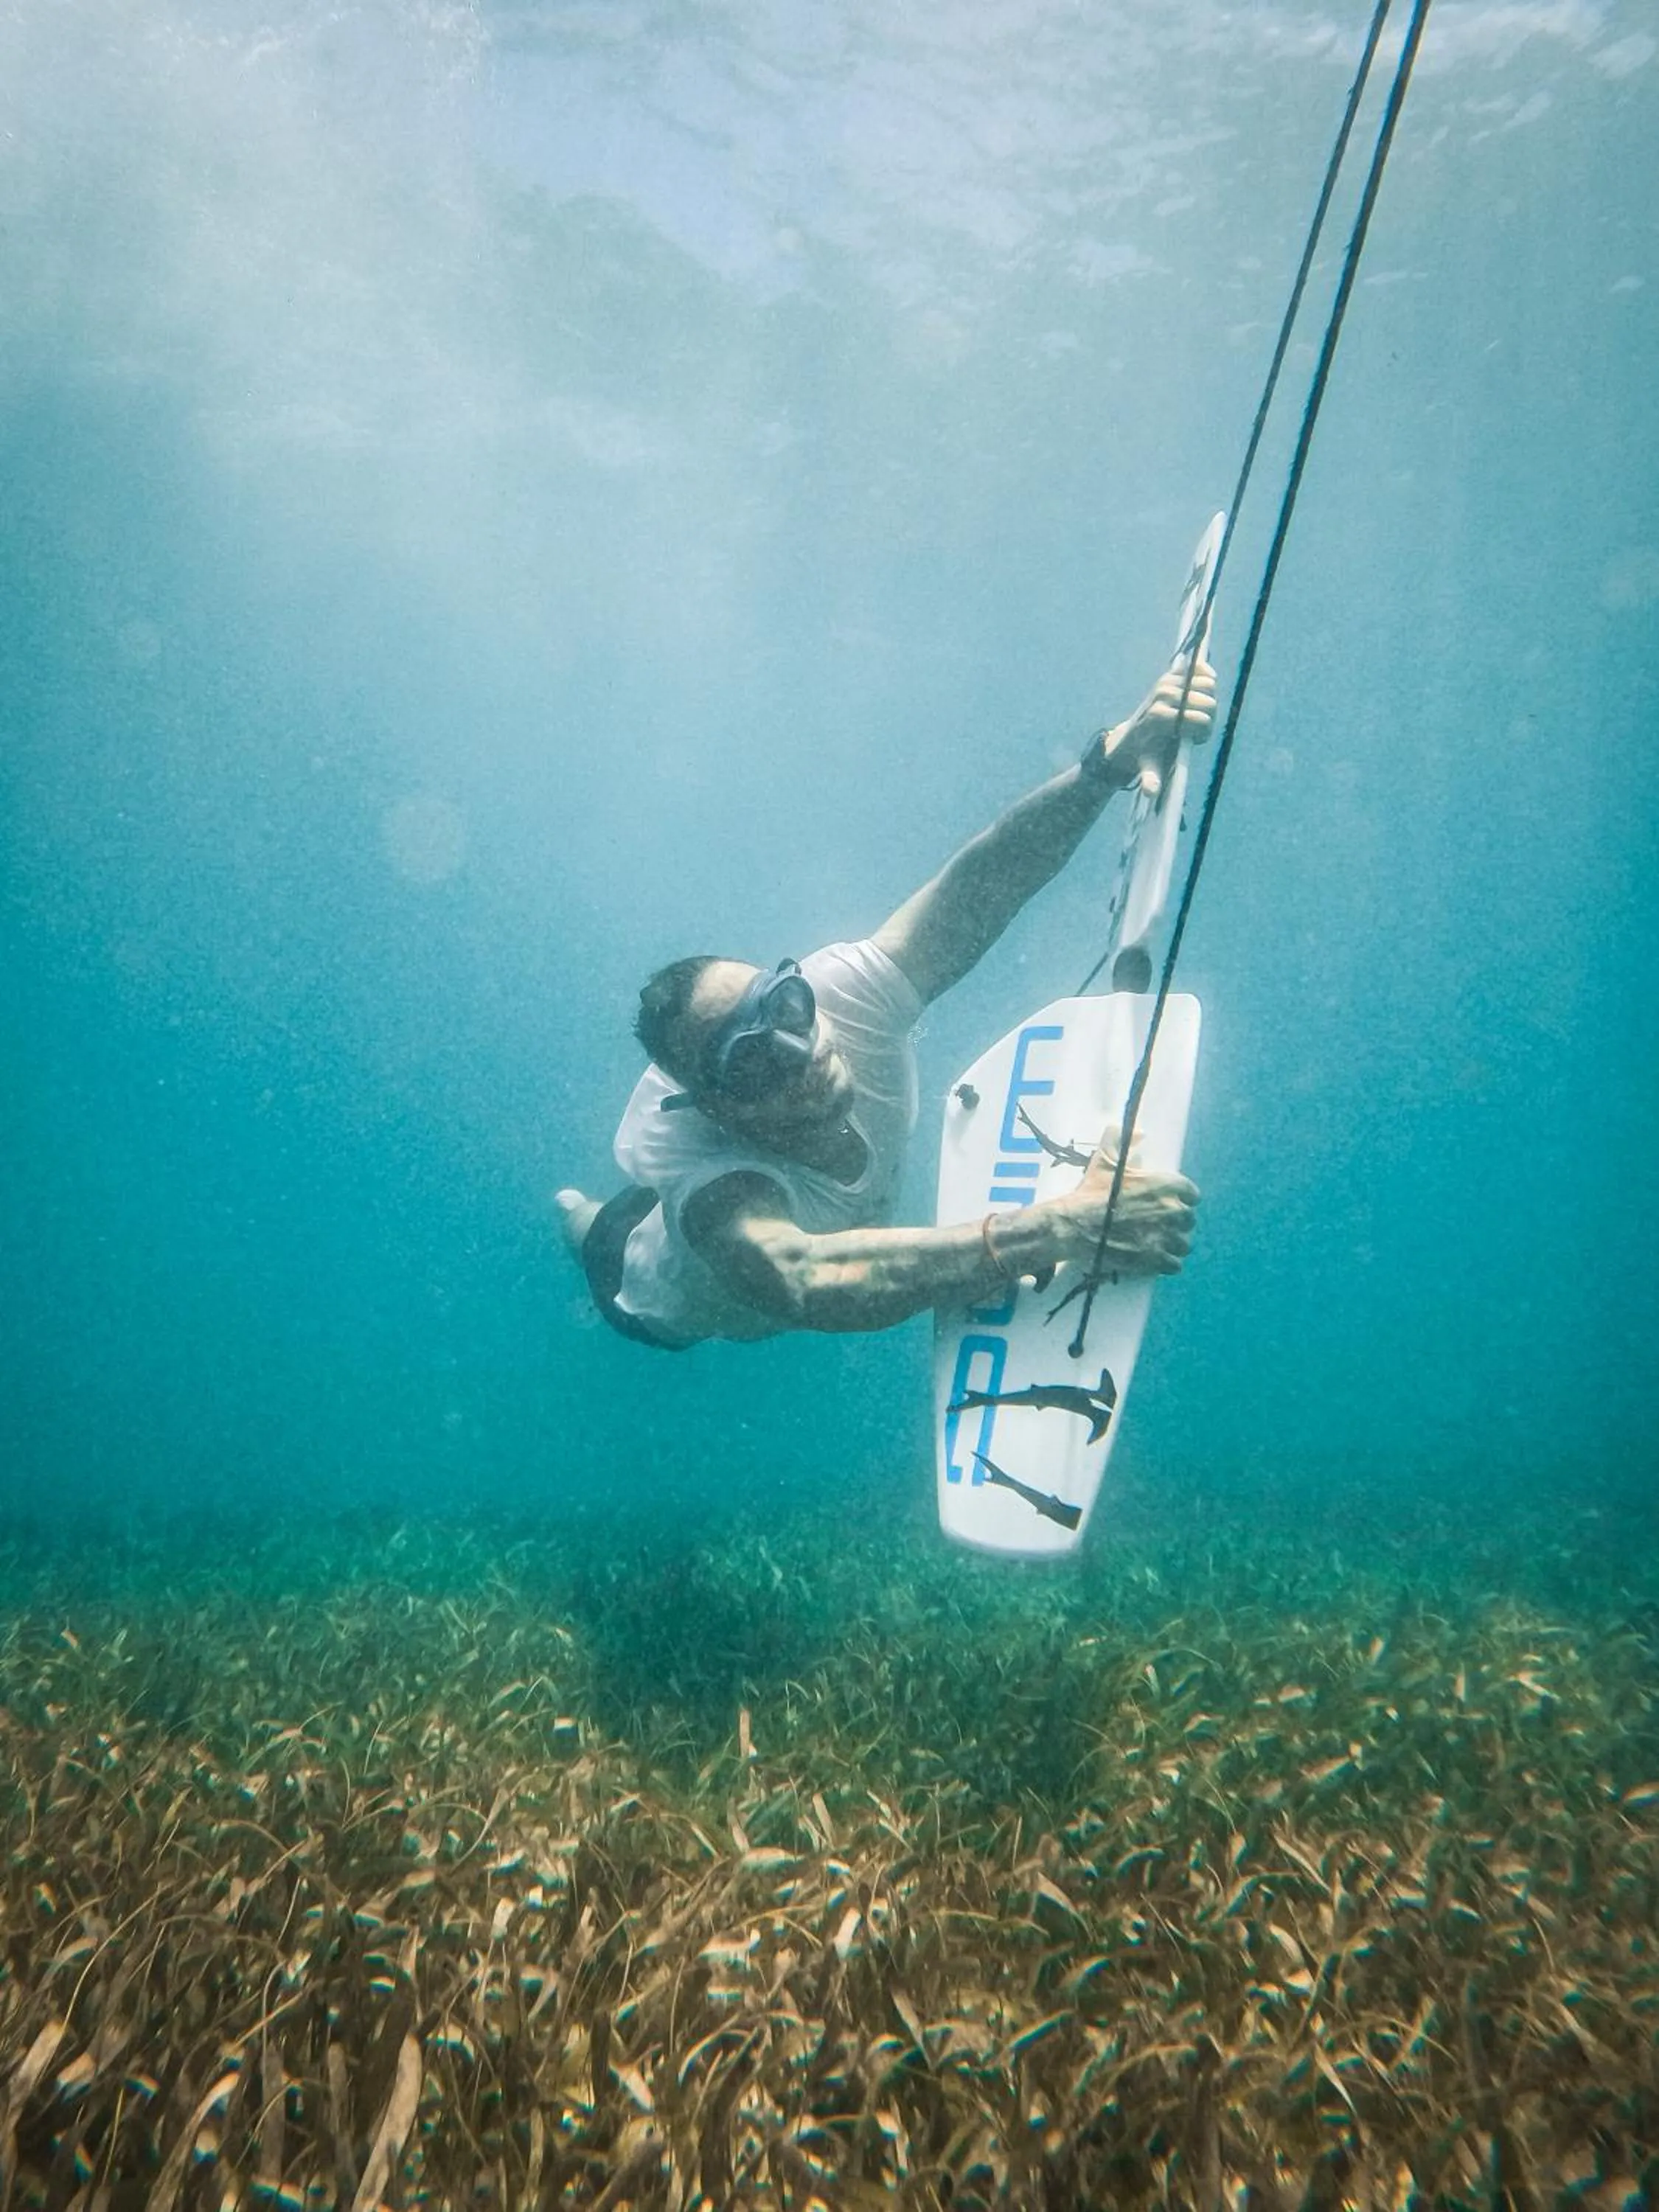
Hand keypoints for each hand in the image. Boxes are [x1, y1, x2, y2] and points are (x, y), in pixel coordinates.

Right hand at [1045, 1130, 1198, 1277]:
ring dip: (1174, 1244)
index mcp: (1165, 1184)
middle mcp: (1171, 1210)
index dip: (1181, 1198)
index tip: (1169, 1203)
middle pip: (1189, 1220)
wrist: (1074, 1226)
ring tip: (1158, 1244)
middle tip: (1158, 1225)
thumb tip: (1139, 1130)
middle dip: (1176, 1223)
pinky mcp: (1156, 1260)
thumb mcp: (1104, 1161)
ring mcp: (1165, 1237)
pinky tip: (1154, 1259)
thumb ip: (1121, 1141)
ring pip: (1184, 1244)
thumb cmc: (1091, 1192)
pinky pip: (1175, 1264)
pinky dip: (1167, 1263)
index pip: (1192, 1193)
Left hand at [1100, 657, 1216, 798]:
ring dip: (1210, 700)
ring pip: (1208, 684)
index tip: (1195, 741)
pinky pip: (1201, 668)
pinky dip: (1207, 676)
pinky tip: (1204, 690)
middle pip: (1208, 702)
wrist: (1131, 735)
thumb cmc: (1145, 753)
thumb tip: (1150, 792)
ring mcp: (1167, 681)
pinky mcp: (1171, 674)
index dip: (1204, 733)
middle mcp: (1163, 695)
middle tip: (1198, 728)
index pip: (1201, 720)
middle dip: (1210, 717)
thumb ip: (1150, 779)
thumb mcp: (1148, 767)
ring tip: (1197, 712)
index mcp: (1160, 717)